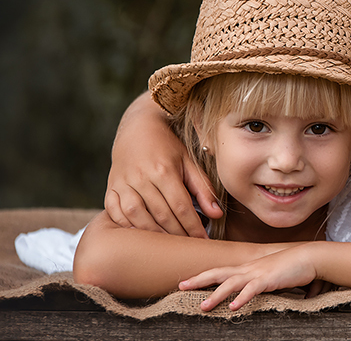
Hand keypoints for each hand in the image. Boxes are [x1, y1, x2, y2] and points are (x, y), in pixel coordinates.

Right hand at [105, 93, 222, 236]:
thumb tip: (217, 213)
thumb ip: (202, 187)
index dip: (193, 226)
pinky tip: (142, 235)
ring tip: (169, 245)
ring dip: (154, 234)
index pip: (181, 206)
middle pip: (160, 214)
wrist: (137, 127)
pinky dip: (127, 227)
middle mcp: (141, 177)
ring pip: (137, 217)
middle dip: (178, 234)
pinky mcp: (110, 187)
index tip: (203, 240)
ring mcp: (122, 183)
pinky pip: (115, 213)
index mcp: (164, 169)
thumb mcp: (189, 160)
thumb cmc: (168, 145)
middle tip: (190, 246)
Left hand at [179, 247, 319, 310]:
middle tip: (180, 286)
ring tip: (203, 307)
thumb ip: (258, 283)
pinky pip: (252, 289)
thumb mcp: (269, 275)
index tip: (186, 281)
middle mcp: (249, 269)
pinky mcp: (269, 279)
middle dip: (199, 280)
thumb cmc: (291, 267)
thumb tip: (249, 293)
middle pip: (219, 273)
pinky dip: (242, 298)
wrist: (309, 257)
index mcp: (248, 268)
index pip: (220, 271)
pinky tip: (233, 307)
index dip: (203, 276)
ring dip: (216, 295)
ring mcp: (258, 273)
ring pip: (232, 283)